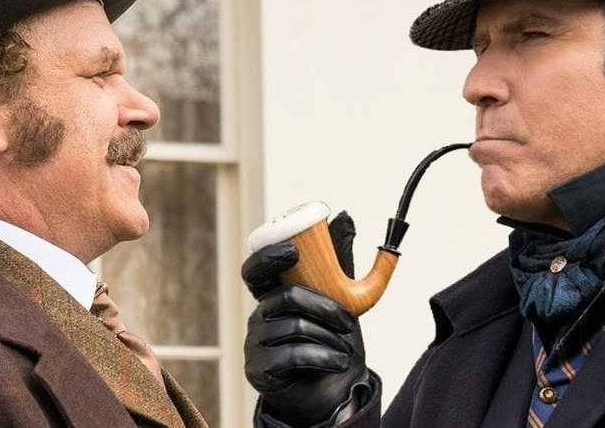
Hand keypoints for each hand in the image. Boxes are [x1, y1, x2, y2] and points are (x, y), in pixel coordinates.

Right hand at [243, 212, 368, 425]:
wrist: (330, 390)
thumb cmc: (330, 339)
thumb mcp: (340, 297)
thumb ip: (341, 260)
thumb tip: (344, 215)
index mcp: (272, 294)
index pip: (255, 270)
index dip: (267, 257)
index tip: (292, 251)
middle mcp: (258, 315)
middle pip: (284, 297)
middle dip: (322, 306)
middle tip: (349, 319)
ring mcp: (255, 343)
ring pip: (294, 326)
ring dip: (330, 337)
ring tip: (345, 348)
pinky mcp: (260, 371)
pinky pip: (293, 356)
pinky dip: (324, 357)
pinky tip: (337, 361)